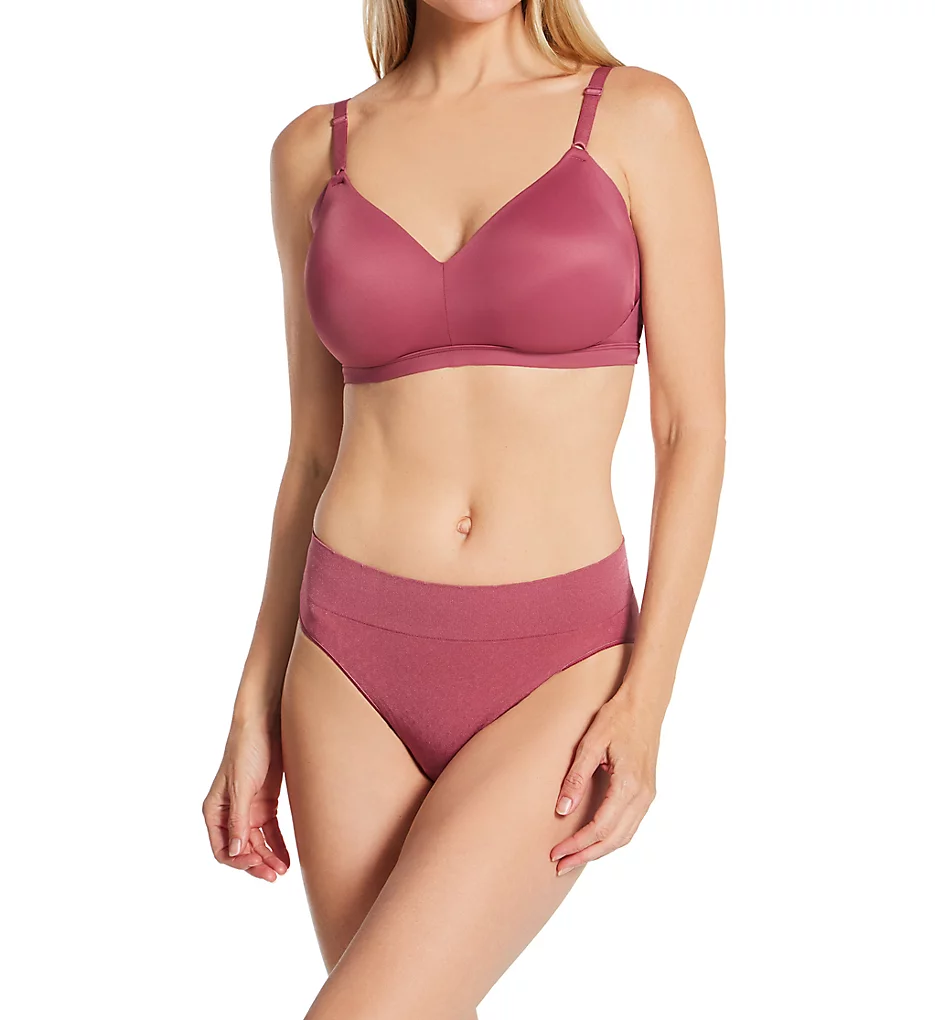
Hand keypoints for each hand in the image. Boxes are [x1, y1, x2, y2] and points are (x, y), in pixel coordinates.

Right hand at [202, 717, 290, 881]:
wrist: (267, 723)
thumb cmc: (247, 750)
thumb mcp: (242, 786)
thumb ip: (239, 820)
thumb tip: (237, 852)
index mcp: (215, 811)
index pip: (223, 848)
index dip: (239, 862)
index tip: (256, 864)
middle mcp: (230, 813)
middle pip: (242, 850)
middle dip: (256, 864)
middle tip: (274, 875)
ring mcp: (249, 809)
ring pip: (257, 844)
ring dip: (268, 858)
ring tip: (282, 870)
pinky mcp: (266, 803)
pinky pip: (271, 832)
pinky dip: (277, 845)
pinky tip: (287, 857)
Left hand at [550, 688, 660, 875]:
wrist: (644, 705)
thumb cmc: (617, 719)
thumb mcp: (590, 744)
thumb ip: (576, 778)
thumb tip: (562, 810)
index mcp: (628, 785)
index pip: (600, 828)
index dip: (577, 845)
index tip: (556, 853)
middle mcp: (642, 796)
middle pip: (613, 840)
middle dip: (585, 855)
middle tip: (560, 865)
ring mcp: (648, 796)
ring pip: (624, 837)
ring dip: (599, 851)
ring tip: (574, 858)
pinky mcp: (647, 793)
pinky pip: (630, 826)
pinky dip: (612, 839)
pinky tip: (595, 840)